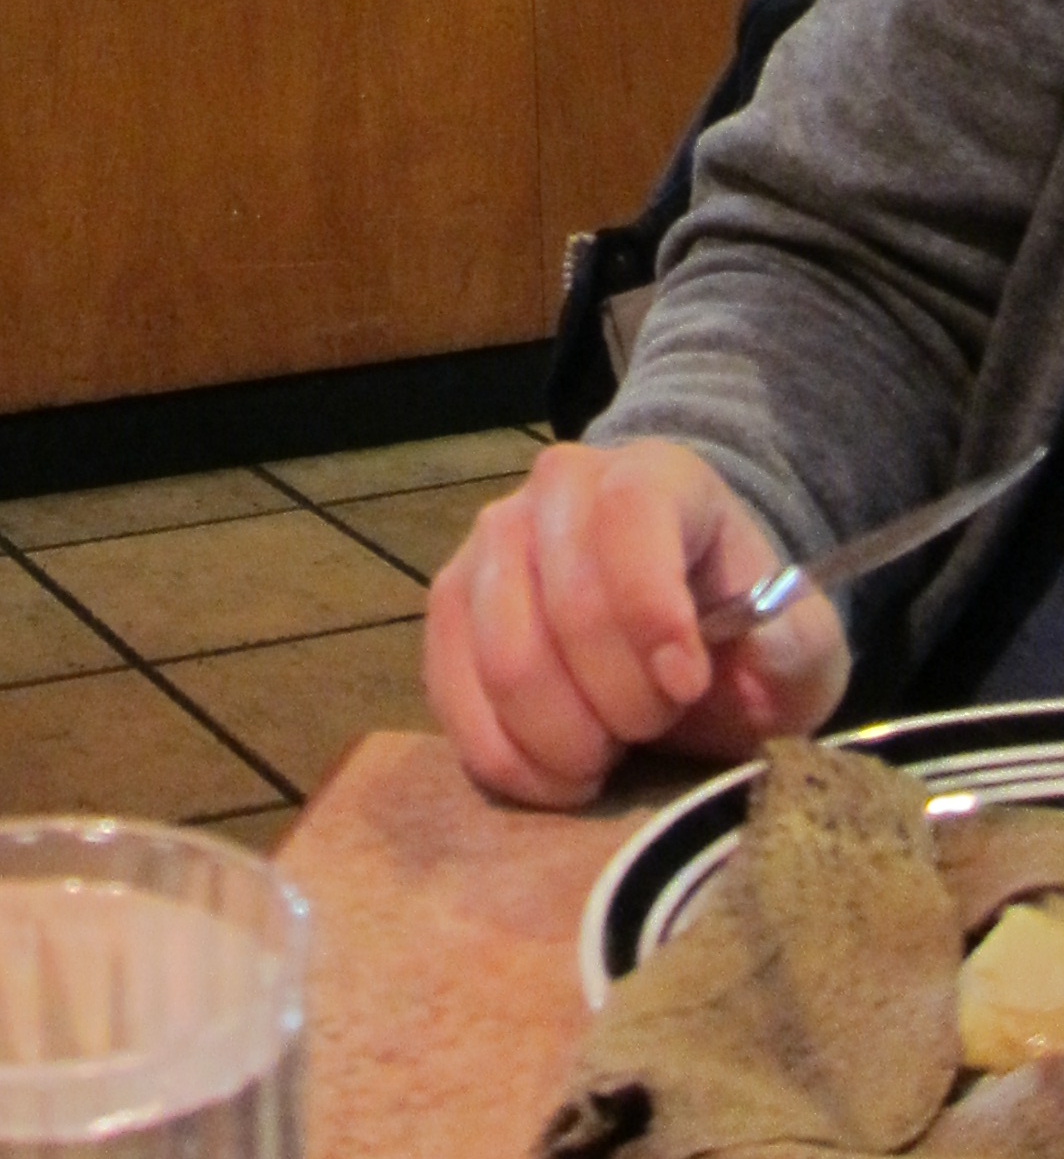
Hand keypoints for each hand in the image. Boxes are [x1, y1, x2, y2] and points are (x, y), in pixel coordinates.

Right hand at [423, 439, 850, 807]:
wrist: (678, 620)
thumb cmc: (742, 629)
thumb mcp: (800, 642)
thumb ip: (792, 649)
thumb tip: (756, 658)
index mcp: (653, 475)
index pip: (630, 518)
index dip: (652, 610)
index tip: (687, 686)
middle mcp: (557, 489)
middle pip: (564, 606)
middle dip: (620, 702)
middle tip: (656, 728)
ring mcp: (490, 542)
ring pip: (504, 661)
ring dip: (564, 739)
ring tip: (609, 751)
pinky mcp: (449, 607)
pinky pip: (454, 699)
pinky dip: (510, 761)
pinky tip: (560, 772)